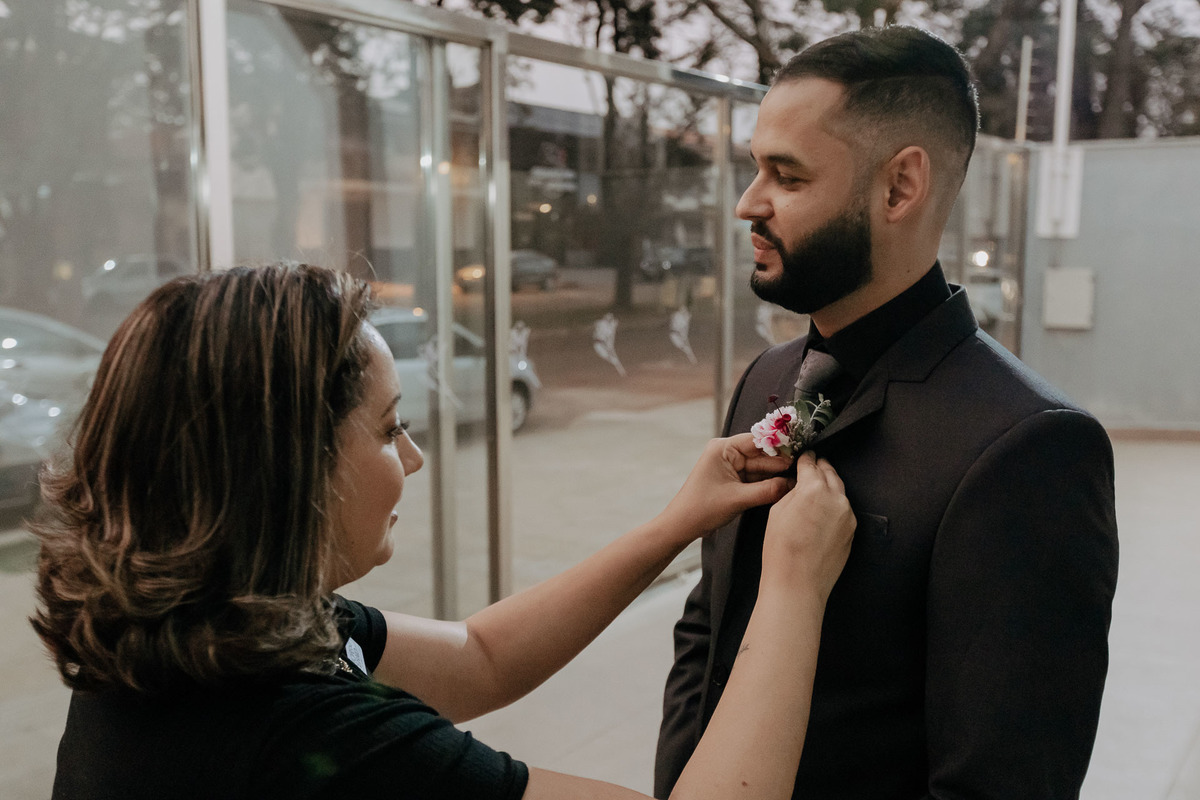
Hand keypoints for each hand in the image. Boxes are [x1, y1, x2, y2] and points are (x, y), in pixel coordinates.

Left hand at [661, 433, 793, 538]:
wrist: (682, 526)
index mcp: (722, 448)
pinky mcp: (733, 479)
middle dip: (781, 463)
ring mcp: (730, 466)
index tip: (799, 450)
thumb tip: (792, 484)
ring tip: (798, 479)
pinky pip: (756, 477)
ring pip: (761, 467)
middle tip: (803, 469)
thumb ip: (767, 490)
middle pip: (762, 454)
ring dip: (776, 474)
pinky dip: (768, 483)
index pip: (757, 440)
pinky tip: (784, 486)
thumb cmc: (701, 509)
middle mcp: (726, 453)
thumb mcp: (738, 499)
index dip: (780, 446)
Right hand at [763, 452, 855, 601]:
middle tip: (811, 468)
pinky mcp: (852, 530)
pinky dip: (834, 506)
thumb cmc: (782, 551)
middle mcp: (836, 498)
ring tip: (814, 492)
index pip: (811, 464)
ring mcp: (848, 515)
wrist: (798, 584)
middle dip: (820, 468)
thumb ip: (793, 491)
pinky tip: (820, 514)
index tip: (803, 457)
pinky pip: (843, 510)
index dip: (805, 458)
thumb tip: (801, 483)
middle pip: (830, 473)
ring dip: (828, 487)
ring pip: (839, 491)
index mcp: (814, 489)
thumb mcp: (777, 511)